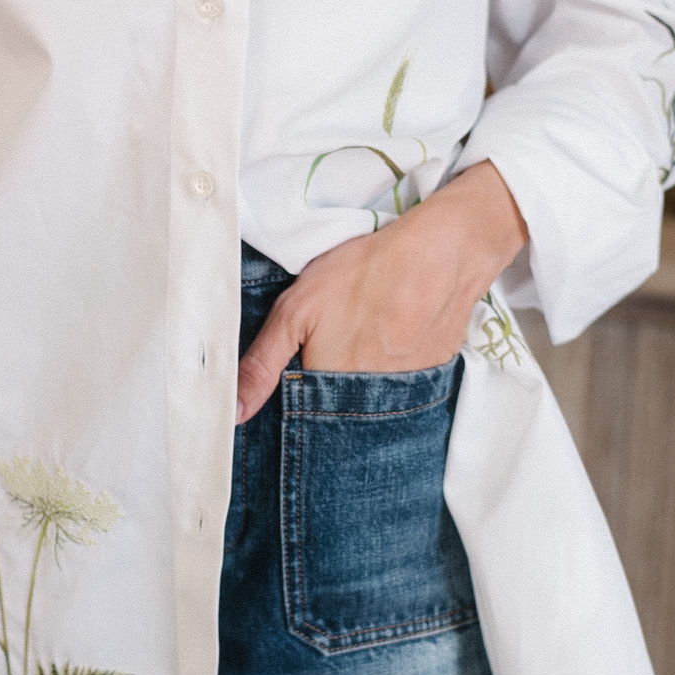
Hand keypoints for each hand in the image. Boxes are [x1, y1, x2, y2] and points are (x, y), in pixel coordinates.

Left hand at [236, 160, 526, 421]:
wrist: (441, 255)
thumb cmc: (362, 275)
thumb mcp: (295, 311)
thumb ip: (261, 365)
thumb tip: (233, 414)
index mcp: (329, 391)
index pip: (301, 419)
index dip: (294, 397)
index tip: (300, 369)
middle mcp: (369, 405)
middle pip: (337, 415)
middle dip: (328, 394)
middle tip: (338, 342)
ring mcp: (405, 395)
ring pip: (371, 404)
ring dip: (361, 383)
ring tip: (365, 336)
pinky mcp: (432, 379)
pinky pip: (403, 389)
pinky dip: (393, 370)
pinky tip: (393, 336)